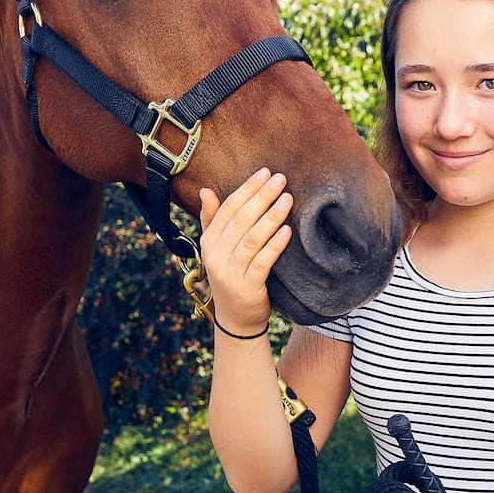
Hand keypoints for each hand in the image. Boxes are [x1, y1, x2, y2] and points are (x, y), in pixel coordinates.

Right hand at [199, 168, 292, 336]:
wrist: (236, 320)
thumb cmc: (232, 276)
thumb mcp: (218, 249)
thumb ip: (212, 220)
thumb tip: (205, 190)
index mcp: (209, 242)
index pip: (227, 210)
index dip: (246, 189)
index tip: (264, 173)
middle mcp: (215, 256)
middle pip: (240, 221)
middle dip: (261, 197)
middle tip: (280, 179)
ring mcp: (229, 273)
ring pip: (251, 239)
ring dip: (271, 217)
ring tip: (288, 199)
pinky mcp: (246, 288)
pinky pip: (262, 262)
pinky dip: (274, 245)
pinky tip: (287, 231)